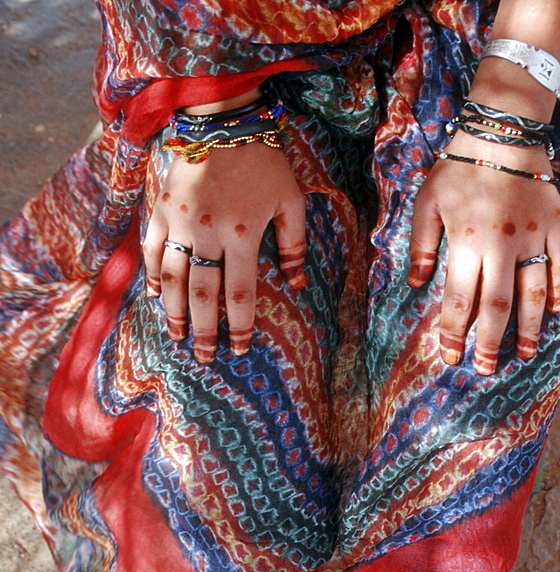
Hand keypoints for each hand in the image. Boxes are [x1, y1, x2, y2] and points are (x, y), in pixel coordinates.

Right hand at [142, 141, 306, 361]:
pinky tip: (155, 297)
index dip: (239, 326)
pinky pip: (152, 249)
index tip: (238, 350)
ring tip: (177, 335)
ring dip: (174, 311)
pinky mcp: (162, 209)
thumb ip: (294, 245)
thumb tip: (297, 285)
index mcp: (243, 234)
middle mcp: (209, 233)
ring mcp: (181, 222)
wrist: (224, 118)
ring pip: (172, 277)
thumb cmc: (264, 161)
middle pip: (203, 294)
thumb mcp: (291, 200)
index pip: (240, 294)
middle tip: (204, 356)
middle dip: (204, 330)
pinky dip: (152, 275)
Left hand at [408, 133, 559, 374]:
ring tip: (524, 353)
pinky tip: (557, 310)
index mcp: (466, 242)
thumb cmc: (458, 166)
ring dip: (528, 326)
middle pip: (497, 306)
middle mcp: (501, 246)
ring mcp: (532, 237)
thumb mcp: (427, 202)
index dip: (453, 333)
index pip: (459, 301)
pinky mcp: (555, 224)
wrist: (503, 130)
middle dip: (490, 342)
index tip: (450, 357)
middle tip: (486, 368)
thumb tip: (415, 283)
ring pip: (534, 291)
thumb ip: (420, 244)